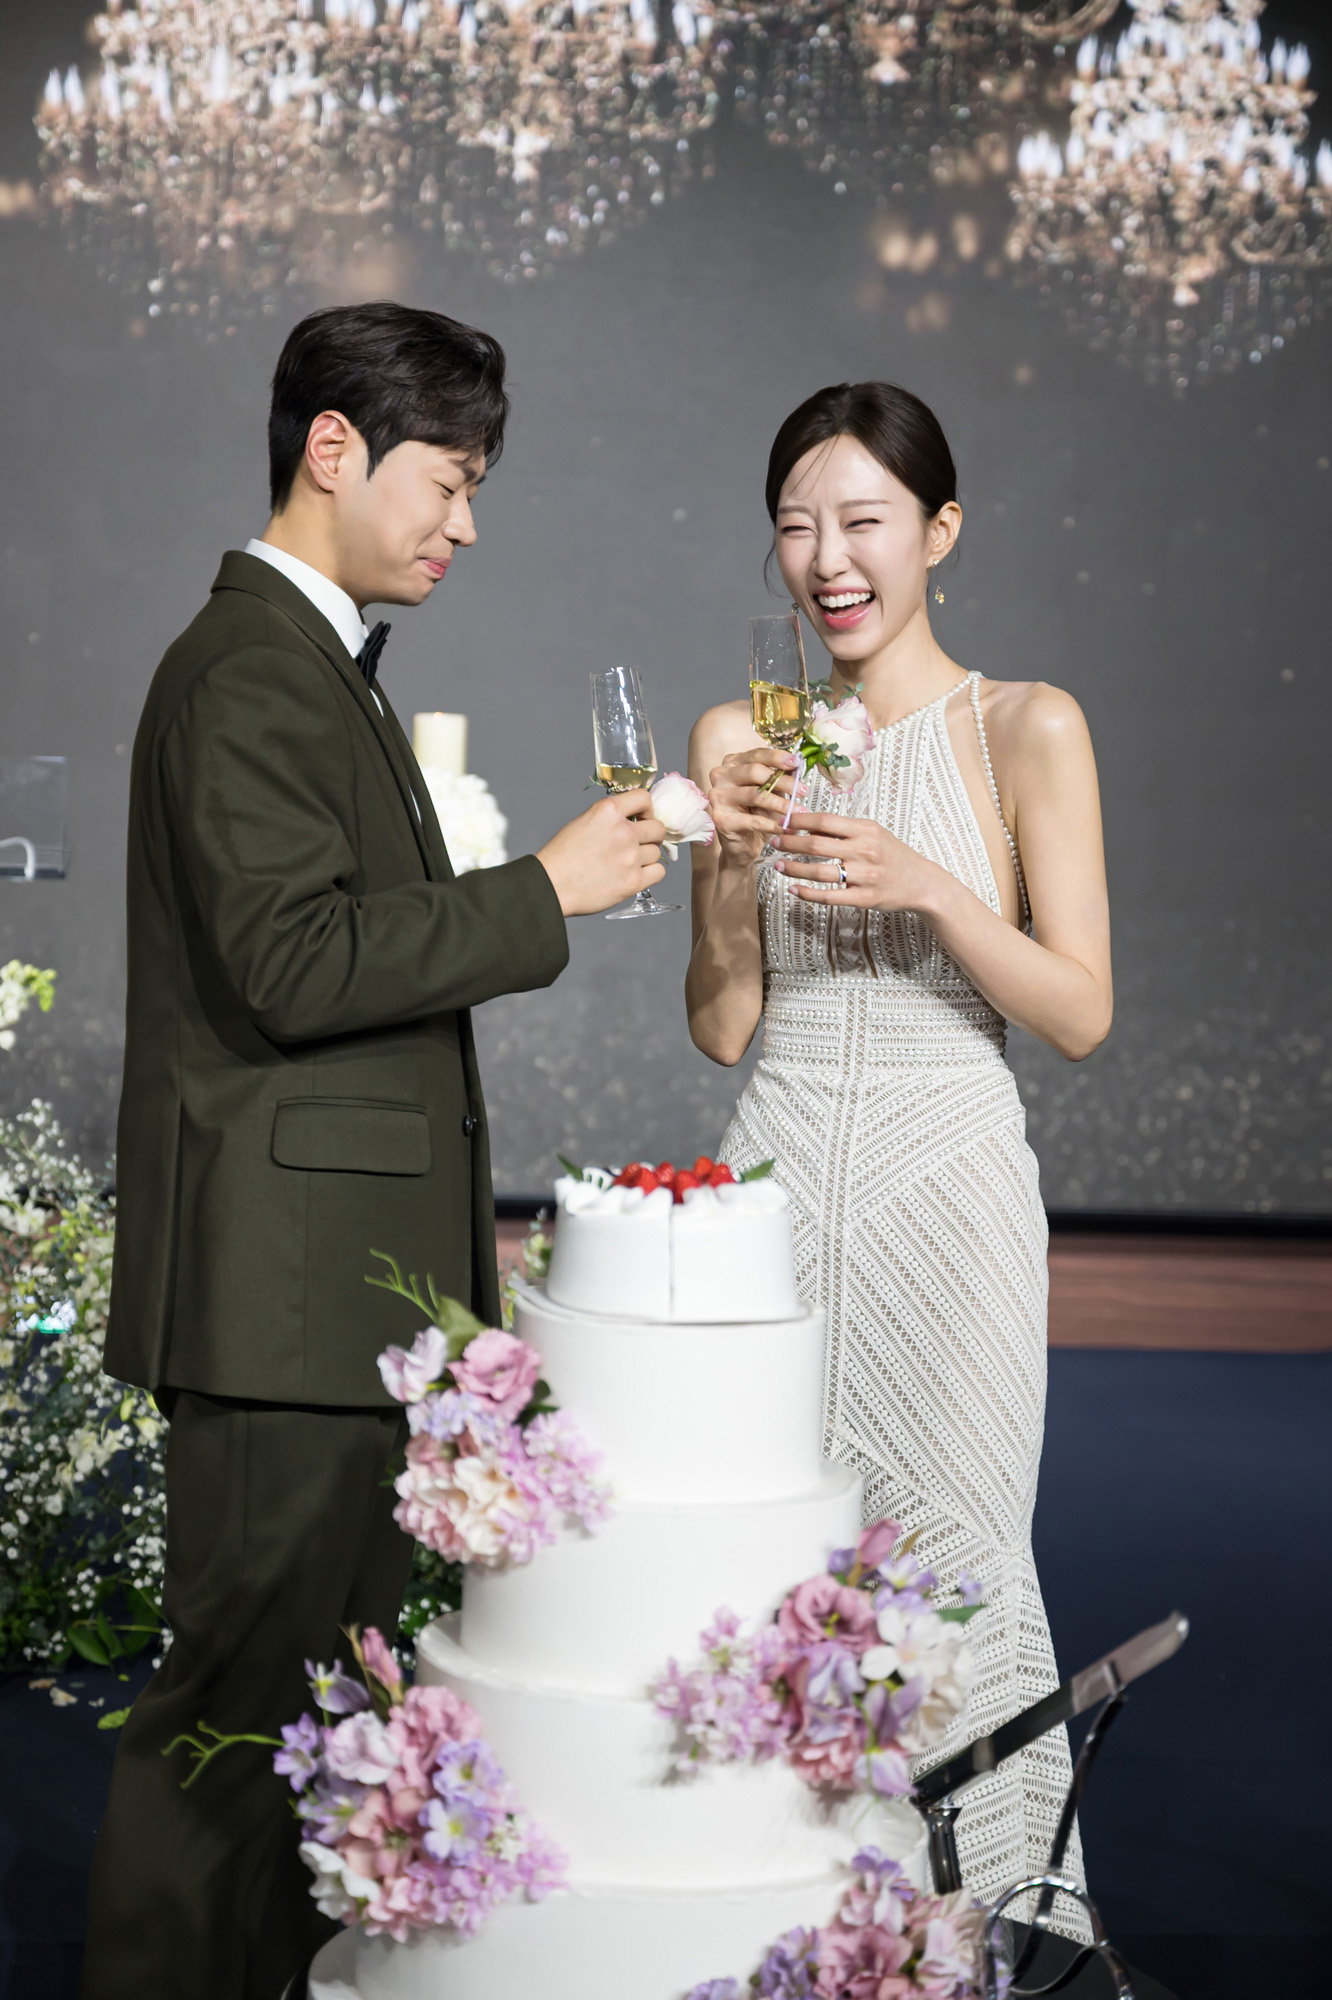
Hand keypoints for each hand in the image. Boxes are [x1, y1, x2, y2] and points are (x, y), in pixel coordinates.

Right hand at [537, 791, 666, 915]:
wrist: (551, 885)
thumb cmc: (562, 856)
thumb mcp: (583, 822)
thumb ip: (610, 818)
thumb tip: (633, 820)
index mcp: (607, 811)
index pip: (644, 798)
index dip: (647, 808)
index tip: (643, 817)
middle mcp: (623, 831)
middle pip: (658, 828)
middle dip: (651, 834)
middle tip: (640, 842)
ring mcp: (630, 857)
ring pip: (656, 851)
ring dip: (646, 855)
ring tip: (628, 862)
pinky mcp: (633, 881)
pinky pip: (659, 872)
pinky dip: (651, 872)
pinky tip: (636, 873)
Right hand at [708, 747, 800, 866]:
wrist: (742, 844)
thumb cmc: (755, 813)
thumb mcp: (768, 790)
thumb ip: (778, 777)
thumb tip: (797, 766)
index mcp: (731, 764)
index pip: (755, 755)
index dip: (777, 758)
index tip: (796, 763)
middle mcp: (720, 777)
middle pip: (755, 772)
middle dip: (783, 782)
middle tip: (803, 791)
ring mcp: (718, 797)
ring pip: (756, 795)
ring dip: (782, 804)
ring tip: (800, 811)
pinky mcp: (721, 819)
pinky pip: (754, 820)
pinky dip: (774, 825)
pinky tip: (788, 828)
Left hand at [771, 811, 934, 912]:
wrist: (921, 883)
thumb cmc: (893, 855)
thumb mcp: (873, 834)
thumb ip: (844, 830)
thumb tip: (808, 824)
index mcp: (866, 830)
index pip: (825, 822)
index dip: (800, 821)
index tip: (783, 820)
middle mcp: (865, 851)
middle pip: (817, 845)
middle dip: (790, 843)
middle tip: (773, 841)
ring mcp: (865, 877)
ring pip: (819, 873)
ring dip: (794, 868)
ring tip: (778, 865)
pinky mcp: (864, 899)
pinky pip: (829, 897)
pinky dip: (808, 894)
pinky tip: (793, 890)